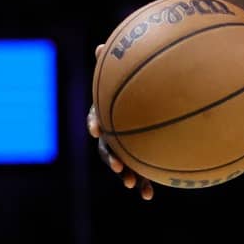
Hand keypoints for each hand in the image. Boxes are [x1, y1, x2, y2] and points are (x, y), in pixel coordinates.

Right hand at [89, 45, 154, 200]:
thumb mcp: (123, 78)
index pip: (96, 118)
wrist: (148, 109)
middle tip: (117, 165)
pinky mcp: (138, 160)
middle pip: (107, 148)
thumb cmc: (134, 89)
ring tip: (131, 184)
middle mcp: (113, 135)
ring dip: (125, 174)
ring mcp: (125, 149)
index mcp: (108, 116)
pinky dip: (144, 185)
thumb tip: (102, 47)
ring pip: (121, 164)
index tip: (96, 128)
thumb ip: (114, 65)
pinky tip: (148, 197)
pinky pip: (140, 173)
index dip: (95, 123)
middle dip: (111, 158)